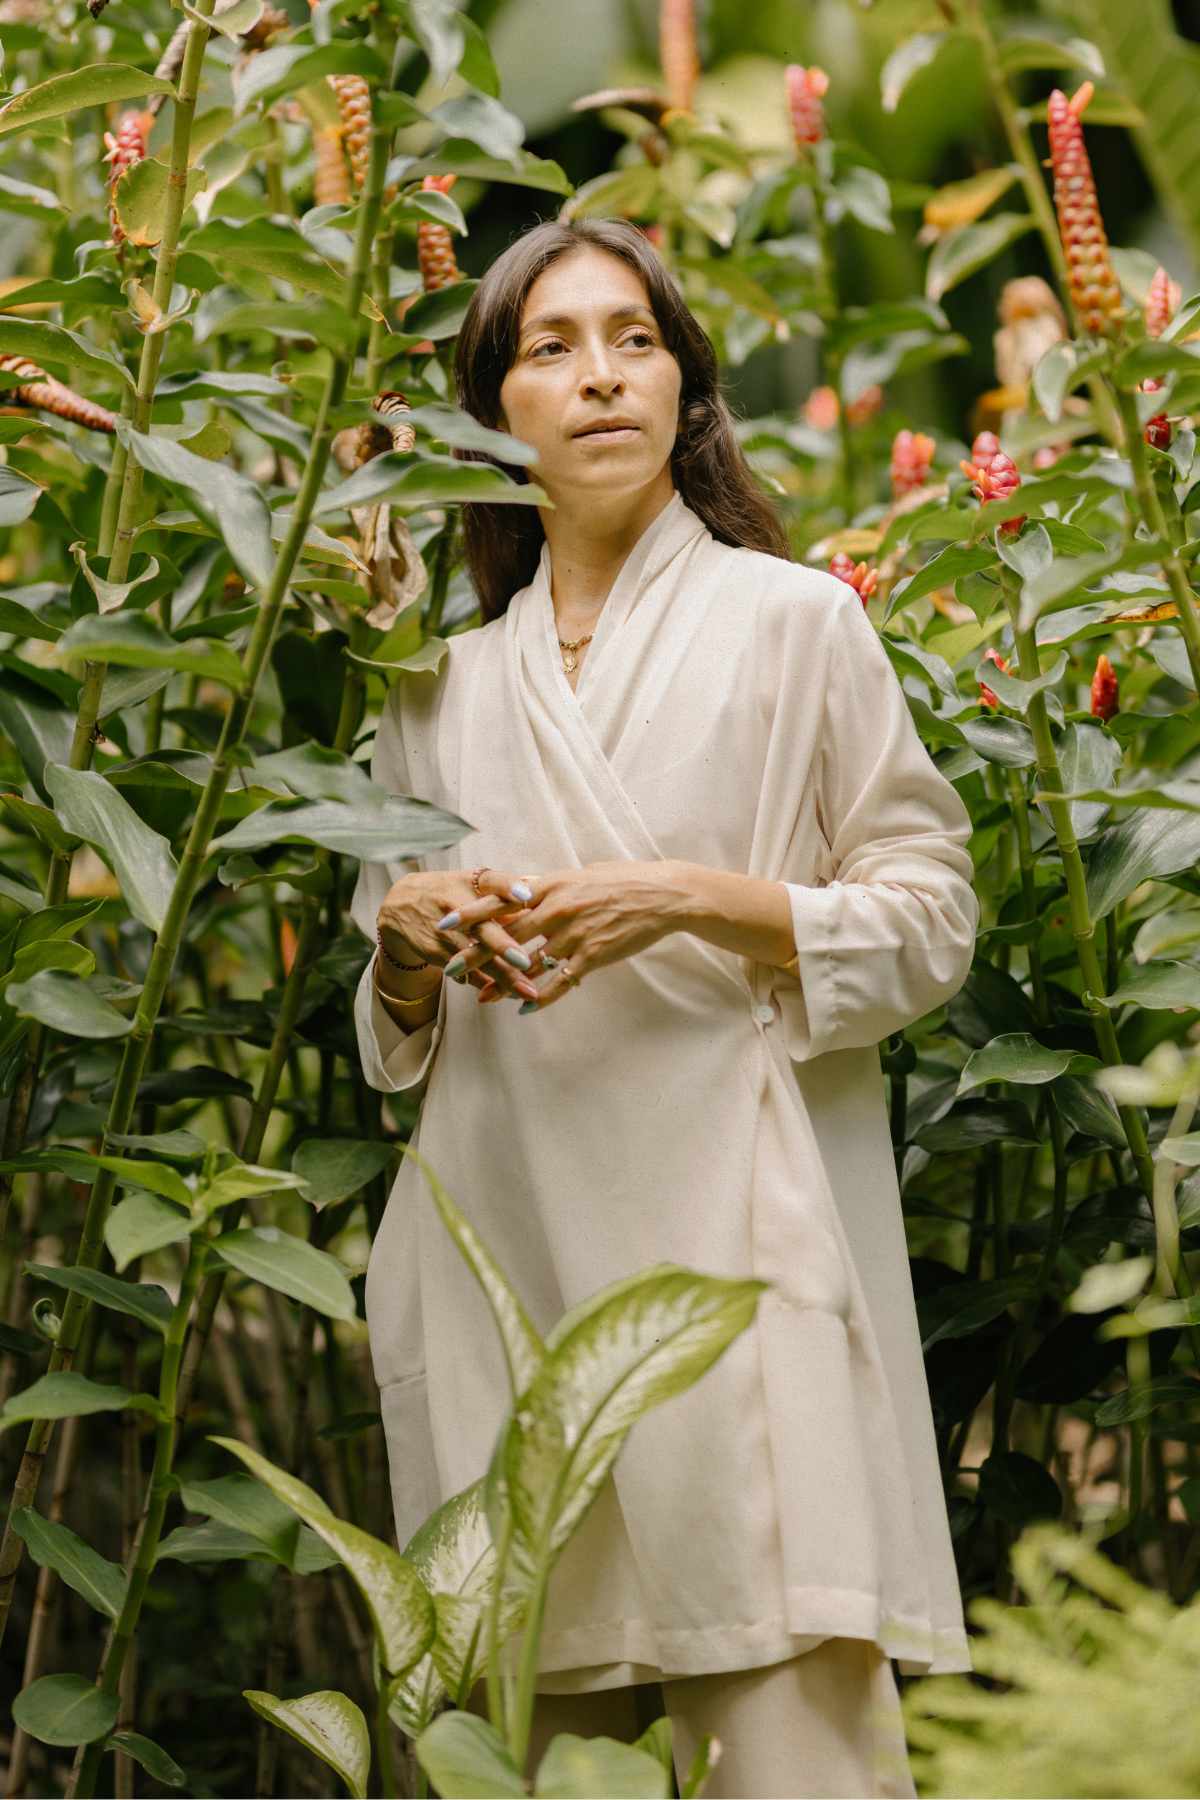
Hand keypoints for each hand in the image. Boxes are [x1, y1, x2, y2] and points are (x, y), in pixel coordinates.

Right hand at [377, 871, 541, 1004]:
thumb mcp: (472, 881)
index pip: (492, 881)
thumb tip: (541, 889)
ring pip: (476, 958)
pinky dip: (486, 985)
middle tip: (524, 961)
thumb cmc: (451, 891)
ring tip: (527, 992)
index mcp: (472, 882)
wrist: (401, 905)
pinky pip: (465, 972)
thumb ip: (506, 888)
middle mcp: (457, 905)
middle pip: (482, 927)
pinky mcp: (436, 953)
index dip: (508, 888)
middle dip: (502, 945)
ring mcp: (445, 932)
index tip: (527, 897)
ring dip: (502, 977)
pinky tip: (506, 995)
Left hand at [436, 861, 688, 1011]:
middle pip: (507, 935)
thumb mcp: (580, 874)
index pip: (502, 900)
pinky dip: (541, 997)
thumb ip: (549, 884)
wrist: (663, 895)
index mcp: (552, 885)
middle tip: (450, 968)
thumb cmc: (623, 880)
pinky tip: (524, 1008)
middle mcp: (558, 909)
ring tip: (482, 998)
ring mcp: (575, 934)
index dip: (471, 912)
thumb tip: (523, 886)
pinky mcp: (593, 956)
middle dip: (475, 954)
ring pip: (530, 963)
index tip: (444, 923)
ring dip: (503, 983)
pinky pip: (560, 982)